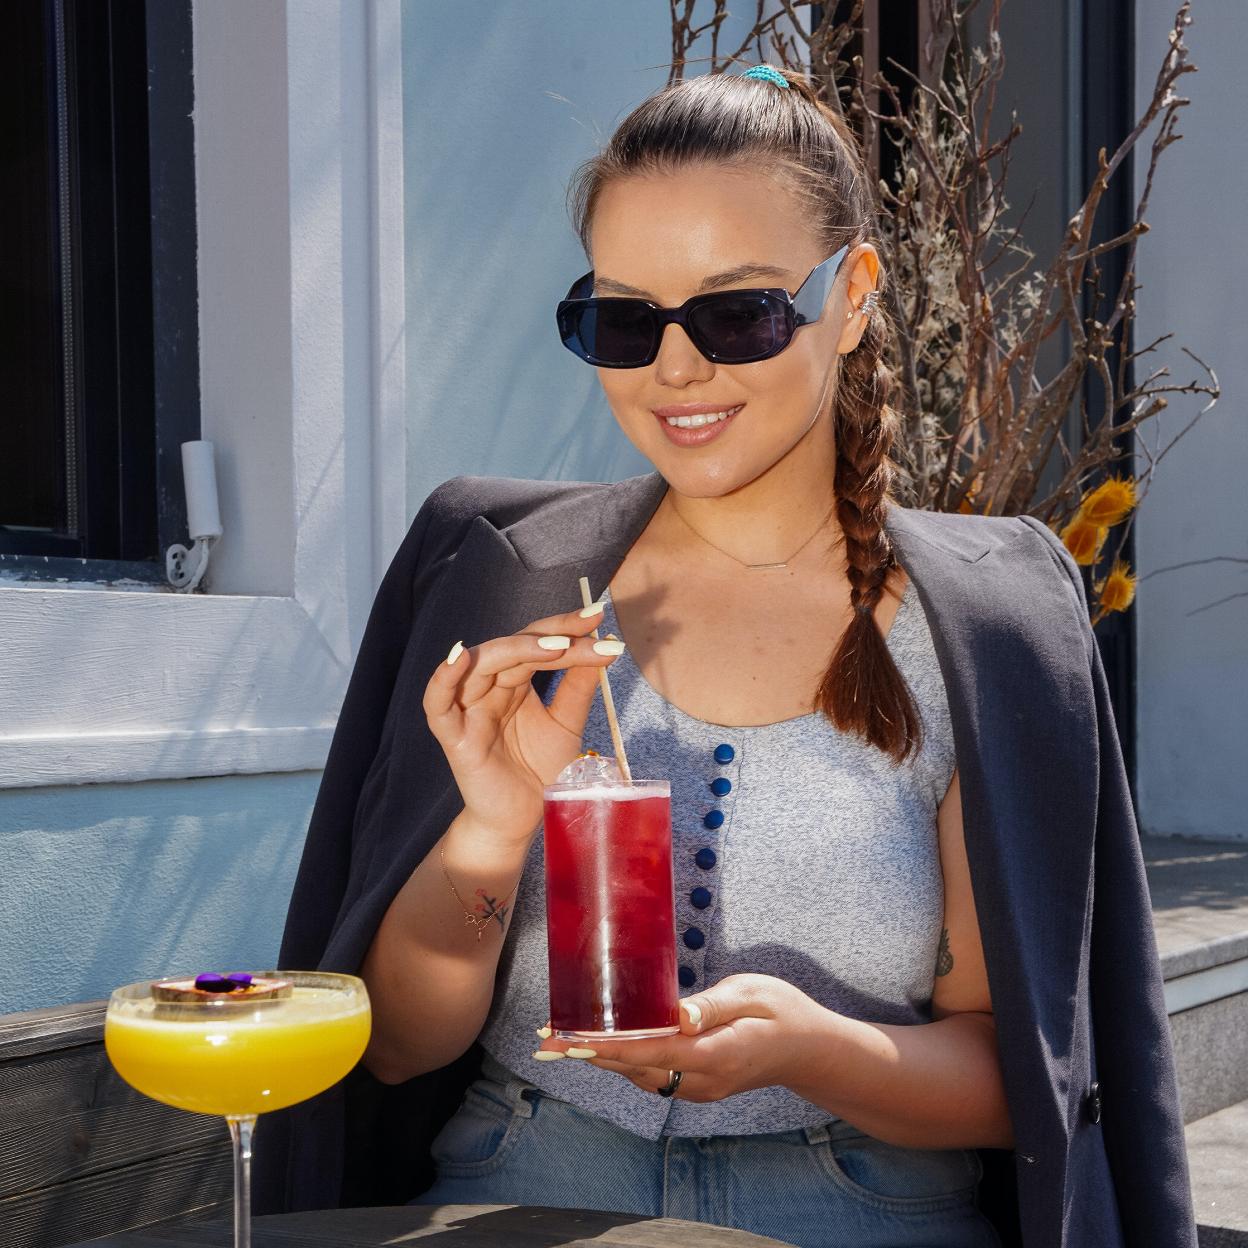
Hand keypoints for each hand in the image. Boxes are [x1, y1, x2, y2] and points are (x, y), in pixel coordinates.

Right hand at [423, 601, 621, 842]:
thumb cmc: (540, 770)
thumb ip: (577, 687)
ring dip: (516, 649)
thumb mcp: (566, 722)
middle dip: (551, 635)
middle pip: (513, 647)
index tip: (597, 616)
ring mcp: (469, 709)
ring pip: (481, 663)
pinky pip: (437, 703)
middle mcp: (489, 687)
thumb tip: (603, 646)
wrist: (523, 820)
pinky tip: (460, 656)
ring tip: (557, 646)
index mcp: (514, 681)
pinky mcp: (453, 737)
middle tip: (588, 628)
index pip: (535, 642)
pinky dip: (443, 678)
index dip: (563, 627)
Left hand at [537, 974, 827, 1101]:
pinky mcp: (699, 1085)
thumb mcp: (753, 994)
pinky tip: (606, 1045)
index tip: (571, 1042)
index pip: (651, 1053)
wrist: (810, 1050)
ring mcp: (701, 1088)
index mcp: (717, 1054)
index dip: (607, 1047)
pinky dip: (625, 1061)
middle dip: (591, 1054)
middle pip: (636, 1070)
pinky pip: (654, 1076)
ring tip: (564, 1039)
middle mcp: (704, 1080)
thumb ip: (712, 1005)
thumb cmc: (783, 1012)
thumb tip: (676, 1015)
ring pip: (641, 1076)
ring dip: (603, 1059)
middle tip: (547, 1040)